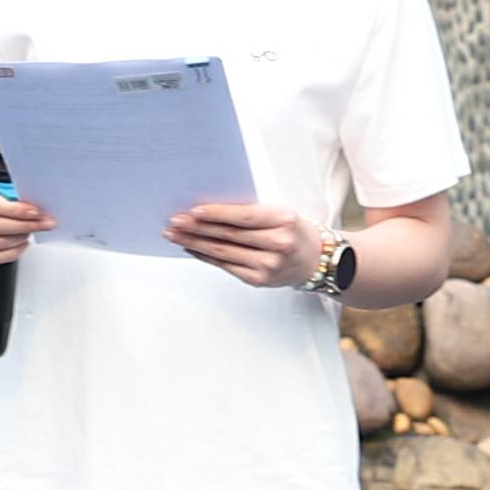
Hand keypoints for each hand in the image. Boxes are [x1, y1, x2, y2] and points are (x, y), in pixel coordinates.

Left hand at [167, 197, 328, 289]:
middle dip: (197, 228)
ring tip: (175, 234)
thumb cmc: (292, 230)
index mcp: (283, 221)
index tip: (193, 210)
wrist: (314, 259)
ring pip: (223, 252)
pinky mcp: (258, 279)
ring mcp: (268, 265)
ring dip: (195, 242)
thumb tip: (208, 210)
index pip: (244, 217)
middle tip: (175, 221)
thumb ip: (250, 212)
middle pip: (229, 235)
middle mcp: (277, 245)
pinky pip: (226, 266)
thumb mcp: (279, 213)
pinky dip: (206, 256)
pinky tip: (192, 248)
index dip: (217, 214)